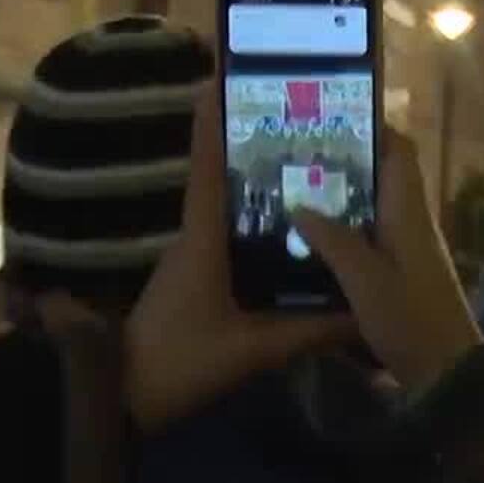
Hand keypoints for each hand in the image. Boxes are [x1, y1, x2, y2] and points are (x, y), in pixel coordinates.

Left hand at [124, 85, 353, 430]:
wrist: (118, 402)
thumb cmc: (180, 362)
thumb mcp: (250, 350)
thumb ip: (308, 332)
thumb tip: (365, 314)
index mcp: (202, 240)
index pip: (209, 169)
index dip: (214, 124)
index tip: (225, 80)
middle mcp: (194, 240)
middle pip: (226, 184)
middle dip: (260, 154)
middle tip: (308, 130)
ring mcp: (191, 263)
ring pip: (231, 215)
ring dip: (263, 193)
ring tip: (315, 175)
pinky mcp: (193, 286)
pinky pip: (231, 244)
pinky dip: (259, 230)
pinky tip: (294, 239)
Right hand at [296, 129, 483, 392]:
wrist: (446, 372)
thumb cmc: (410, 319)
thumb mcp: (364, 280)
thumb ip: (333, 239)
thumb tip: (300, 201)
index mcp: (409, 212)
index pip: (399, 152)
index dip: (371, 128)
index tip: (330, 117)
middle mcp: (412, 222)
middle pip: (381, 176)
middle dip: (343, 161)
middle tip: (294, 153)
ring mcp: (409, 249)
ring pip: (373, 207)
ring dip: (339, 197)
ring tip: (291, 188)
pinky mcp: (402, 274)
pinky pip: (371, 237)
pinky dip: (343, 230)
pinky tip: (309, 239)